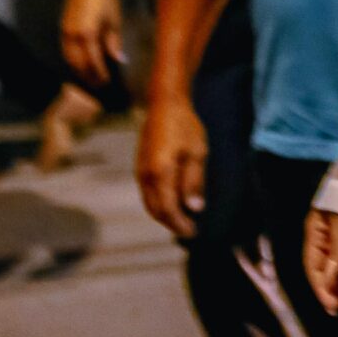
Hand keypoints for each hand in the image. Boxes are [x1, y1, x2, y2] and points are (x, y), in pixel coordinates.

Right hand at [61, 0, 125, 88]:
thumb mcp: (114, 19)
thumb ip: (114, 42)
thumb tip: (119, 60)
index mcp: (88, 34)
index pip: (93, 62)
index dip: (100, 74)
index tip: (107, 82)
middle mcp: (73, 36)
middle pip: (78, 64)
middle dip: (88, 76)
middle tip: (98, 85)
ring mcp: (65, 31)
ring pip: (69, 58)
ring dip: (78, 70)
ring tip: (89, 77)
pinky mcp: (63, 27)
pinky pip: (66, 49)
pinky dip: (72, 59)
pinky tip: (81, 62)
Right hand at [137, 97, 208, 238]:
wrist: (164, 105)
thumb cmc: (185, 126)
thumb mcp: (197, 153)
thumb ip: (193, 182)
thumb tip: (194, 208)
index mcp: (160, 173)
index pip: (167, 209)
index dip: (179, 223)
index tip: (193, 231)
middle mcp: (146, 176)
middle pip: (155, 210)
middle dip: (171, 223)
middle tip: (189, 230)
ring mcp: (140, 172)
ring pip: (149, 203)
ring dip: (164, 215)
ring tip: (182, 220)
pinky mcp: (140, 167)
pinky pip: (147, 193)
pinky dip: (158, 204)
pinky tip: (172, 203)